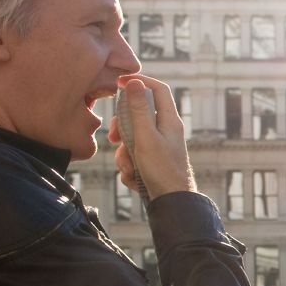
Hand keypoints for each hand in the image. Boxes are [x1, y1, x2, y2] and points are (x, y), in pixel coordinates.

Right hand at [107, 74, 194, 196]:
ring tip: (130, 168)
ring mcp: (159, 147)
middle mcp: (166, 131)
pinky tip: (135, 179)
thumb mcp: (145, 137)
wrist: (172, 204)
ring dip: (124, 154)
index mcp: (169, 121)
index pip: (157, 89)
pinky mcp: (153, 163)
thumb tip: (134, 82)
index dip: (140, 81)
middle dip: (122, 127)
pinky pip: (133, 158)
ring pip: (131, 140)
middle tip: (113, 137)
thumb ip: (138, 110)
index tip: (119, 81)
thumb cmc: (162, 170)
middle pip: (138, 116)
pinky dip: (130, 168)